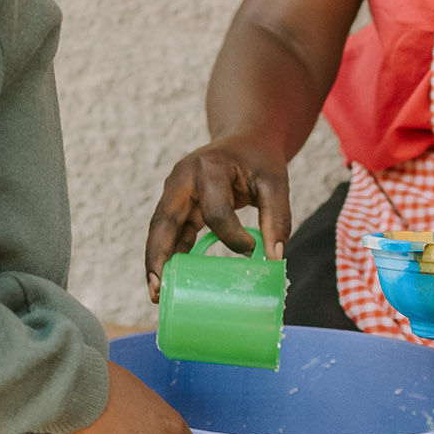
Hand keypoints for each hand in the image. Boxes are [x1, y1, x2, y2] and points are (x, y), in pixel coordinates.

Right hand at [145, 136, 291, 302]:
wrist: (244, 139)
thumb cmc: (259, 159)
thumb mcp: (275, 181)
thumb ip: (277, 217)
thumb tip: (274, 258)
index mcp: (207, 168)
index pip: (214, 211)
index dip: (233, 236)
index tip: (253, 249)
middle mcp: (182, 179)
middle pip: (164, 220)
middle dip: (159, 255)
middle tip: (158, 289)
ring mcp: (176, 192)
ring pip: (160, 230)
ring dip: (157, 261)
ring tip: (156, 294)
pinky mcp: (178, 205)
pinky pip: (169, 233)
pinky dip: (168, 256)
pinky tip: (166, 281)